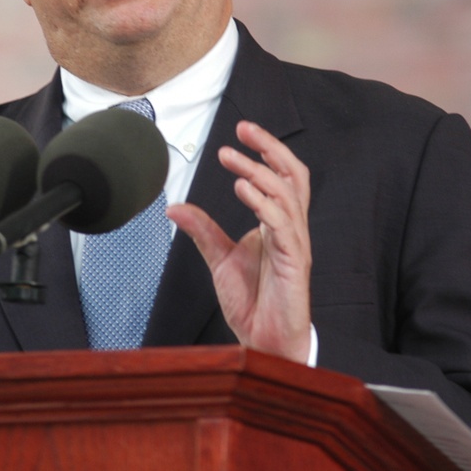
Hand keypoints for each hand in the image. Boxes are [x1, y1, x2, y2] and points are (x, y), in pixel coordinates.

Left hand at [166, 120, 311, 363]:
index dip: (266, 150)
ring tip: (232, 160)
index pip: (281, 176)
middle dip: (271, 148)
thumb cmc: (252, 301)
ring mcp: (295, 244)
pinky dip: (263, 203)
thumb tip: (175, 207)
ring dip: (259, 172)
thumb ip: (203, 231)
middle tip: (243, 129)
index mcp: (278, 224)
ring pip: (287, 195)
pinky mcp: (293, 263)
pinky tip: (243, 189)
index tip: (241, 131)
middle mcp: (291, 229)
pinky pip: (284, 226)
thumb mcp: (219, 259)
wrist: (263, 341)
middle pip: (294, 175)